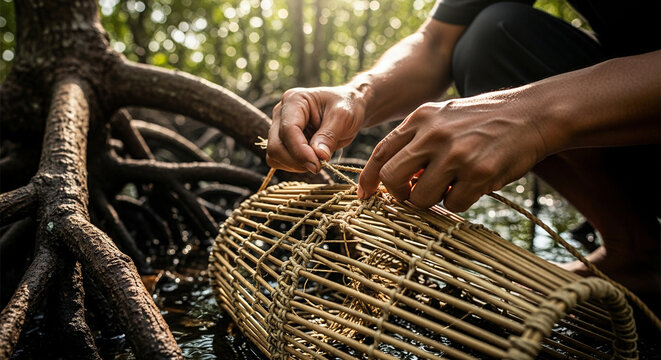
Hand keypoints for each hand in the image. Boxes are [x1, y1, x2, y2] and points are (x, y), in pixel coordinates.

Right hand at [266, 86, 365, 172]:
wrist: (349, 107)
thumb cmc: (347, 105)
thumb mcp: (343, 117)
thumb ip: (329, 136)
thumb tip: (318, 156)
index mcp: (294, 100)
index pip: (288, 130)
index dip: (300, 152)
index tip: (317, 166)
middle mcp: (281, 113)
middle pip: (276, 146)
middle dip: (297, 161)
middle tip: (319, 165)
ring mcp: (279, 127)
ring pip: (275, 156)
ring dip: (296, 165)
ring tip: (318, 160)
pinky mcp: (282, 141)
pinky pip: (279, 160)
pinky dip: (294, 166)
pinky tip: (311, 160)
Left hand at [357, 91, 547, 211]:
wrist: (533, 114)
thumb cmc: (485, 120)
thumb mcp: (444, 117)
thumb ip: (417, 141)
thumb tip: (393, 178)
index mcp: (420, 118)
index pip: (381, 152)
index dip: (368, 178)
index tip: (365, 195)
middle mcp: (432, 135)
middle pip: (391, 178)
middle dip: (398, 194)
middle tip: (413, 195)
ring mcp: (455, 154)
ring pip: (420, 198)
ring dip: (432, 201)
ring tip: (452, 186)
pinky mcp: (478, 173)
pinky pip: (453, 204)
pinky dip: (460, 202)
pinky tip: (474, 185)